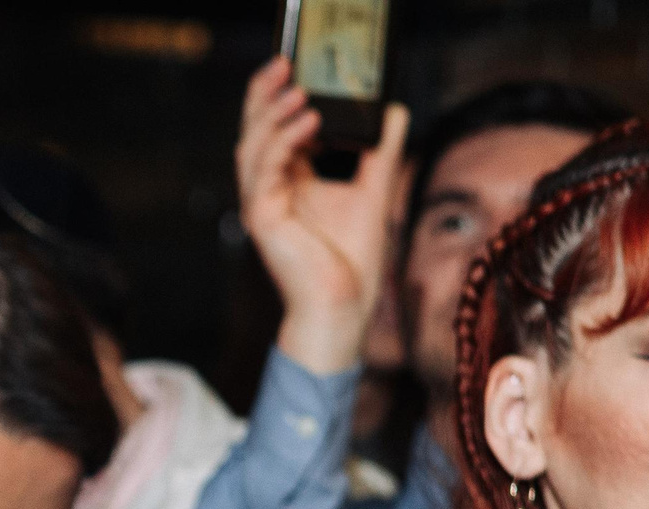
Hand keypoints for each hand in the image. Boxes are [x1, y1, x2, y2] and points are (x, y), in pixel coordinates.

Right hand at [236, 56, 409, 374]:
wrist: (343, 306)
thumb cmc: (352, 260)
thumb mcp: (375, 188)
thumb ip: (379, 150)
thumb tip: (393, 110)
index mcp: (289, 180)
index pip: (274, 128)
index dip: (278, 95)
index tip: (296, 65)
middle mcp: (269, 189)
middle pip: (256, 130)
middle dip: (266, 94)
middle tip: (285, 62)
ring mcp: (262, 203)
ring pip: (254, 146)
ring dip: (274, 114)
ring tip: (299, 90)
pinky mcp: (263, 219)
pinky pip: (266, 172)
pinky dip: (284, 143)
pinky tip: (307, 122)